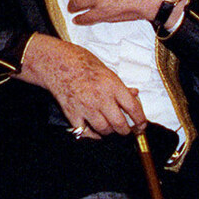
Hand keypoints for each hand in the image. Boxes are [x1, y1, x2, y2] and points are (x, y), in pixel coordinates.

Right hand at [19, 33, 145, 135]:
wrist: (57, 63)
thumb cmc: (81, 63)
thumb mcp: (106, 70)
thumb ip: (120, 86)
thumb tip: (134, 94)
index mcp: (112, 86)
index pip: (133, 108)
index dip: (140, 120)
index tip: (141, 125)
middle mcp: (101, 98)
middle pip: (119, 124)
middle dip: (126, 131)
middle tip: (127, 131)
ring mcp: (86, 107)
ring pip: (104, 130)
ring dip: (110, 132)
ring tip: (111, 129)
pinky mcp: (73, 114)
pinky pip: (85, 132)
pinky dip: (93, 135)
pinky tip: (96, 132)